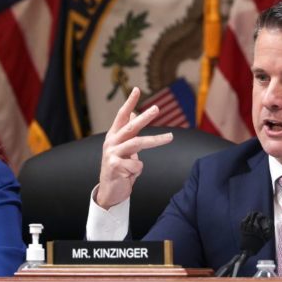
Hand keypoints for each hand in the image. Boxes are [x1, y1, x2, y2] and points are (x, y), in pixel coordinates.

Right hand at [95, 87, 172, 208]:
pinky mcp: (114, 165)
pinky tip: (130, 175)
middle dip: (145, 117)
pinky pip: (137, 165)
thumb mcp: (124, 148)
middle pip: (131, 127)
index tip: (137, 89)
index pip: (122, 116)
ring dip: (156, 140)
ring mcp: (111, 153)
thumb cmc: (120, 168)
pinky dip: (138, 170)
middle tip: (157, 108)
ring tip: (171, 137)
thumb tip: (134, 114)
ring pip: (137, 143)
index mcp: (113, 136)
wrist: (110, 191)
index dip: (129, 102)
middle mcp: (111, 142)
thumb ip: (128, 133)